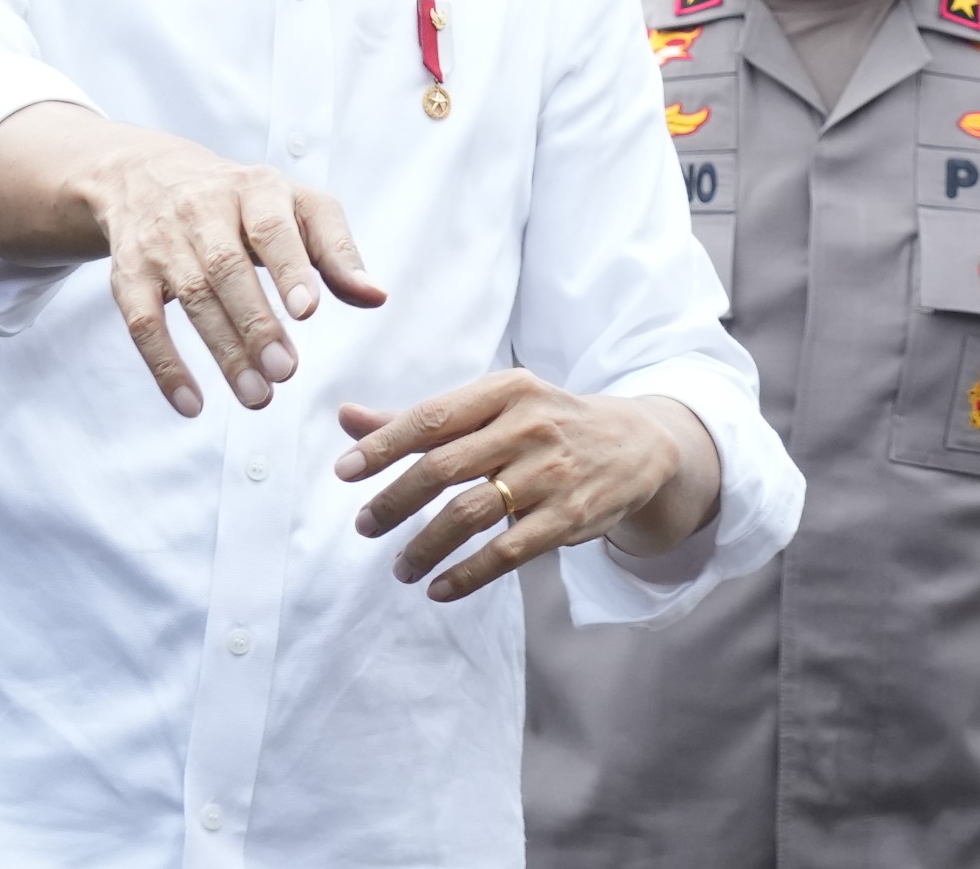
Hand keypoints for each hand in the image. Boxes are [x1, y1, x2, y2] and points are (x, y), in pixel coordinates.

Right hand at [80, 129, 385, 416]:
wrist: (148, 179)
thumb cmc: (244, 204)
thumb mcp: (294, 209)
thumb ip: (335, 252)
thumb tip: (376, 296)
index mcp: (255, 188)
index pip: (273, 226)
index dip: (290, 267)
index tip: (309, 311)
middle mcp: (204, 209)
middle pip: (227, 267)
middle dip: (256, 322)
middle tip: (285, 371)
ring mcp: (162, 241)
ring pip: (191, 297)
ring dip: (223, 351)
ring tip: (257, 395)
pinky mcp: (128, 275)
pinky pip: (143, 323)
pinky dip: (166, 366)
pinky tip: (192, 405)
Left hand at [335, 375, 721, 601]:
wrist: (634, 444)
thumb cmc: (544, 423)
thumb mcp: (494, 406)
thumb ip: (423, 417)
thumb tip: (347, 418)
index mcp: (506, 390)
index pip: (432, 418)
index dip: (383, 446)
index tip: (344, 472)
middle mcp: (530, 426)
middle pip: (444, 467)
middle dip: (395, 501)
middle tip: (365, 525)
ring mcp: (552, 473)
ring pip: (470, 514)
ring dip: (424, 546)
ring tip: (400, 568)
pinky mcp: (569, 517)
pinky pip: (506, 553)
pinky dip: (466, 576)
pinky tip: (438, 588)